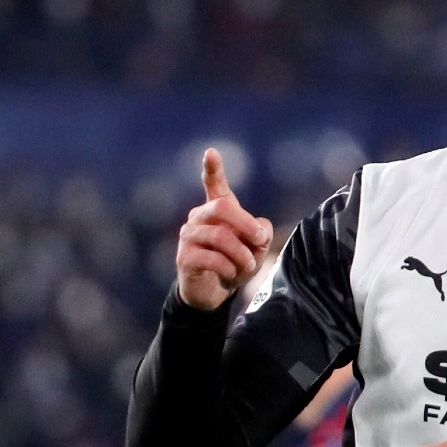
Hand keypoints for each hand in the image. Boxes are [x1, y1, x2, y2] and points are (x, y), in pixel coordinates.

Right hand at [176, 148, 273, 311]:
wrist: (212, 294)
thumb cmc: (234, 264)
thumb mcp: (255, 249)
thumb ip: (261, 235)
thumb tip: (261, 229)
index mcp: (216, 210)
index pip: (213, 184)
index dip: (212, 168)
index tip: (211, 152)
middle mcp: (198, 218)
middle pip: (222, 208)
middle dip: (246, 224)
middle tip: (260, 240)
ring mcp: (188, 236)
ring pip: (220, 236)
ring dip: (241, 253)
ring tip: (249, 265)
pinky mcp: (184, 257)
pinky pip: (211, 258)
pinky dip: (228, 267)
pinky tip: (231, 274)